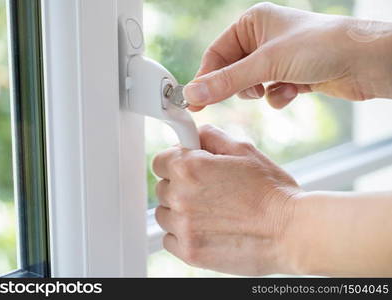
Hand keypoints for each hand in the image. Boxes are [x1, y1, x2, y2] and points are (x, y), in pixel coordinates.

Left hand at [152, 124, 301, 274]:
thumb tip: (194, 135)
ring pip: (164, 214)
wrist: (291, 232)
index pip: (160, 161)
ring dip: (180, 212)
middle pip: (161, 188)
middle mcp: (180, 196)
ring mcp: (183, 226)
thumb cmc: (272, 192)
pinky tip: (206, 230)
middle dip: (179, 186)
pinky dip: (183, 235)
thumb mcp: (244, 151)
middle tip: (207, 191)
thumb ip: (211, 137)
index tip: (185, 168)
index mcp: (189, 168)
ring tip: (210, 212)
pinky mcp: (190, 252)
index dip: (174, 162)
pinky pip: (170, 240)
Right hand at [183, 2, 391, 110]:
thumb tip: (194, 92)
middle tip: (233, 99)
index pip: (216, 54)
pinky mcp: (291, 75)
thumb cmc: (320, 46)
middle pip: (232, 71)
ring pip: (250, 85)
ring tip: (275, 86)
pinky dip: (279, 96)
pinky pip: (270, 92)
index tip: (193, 100)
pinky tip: (294, 91)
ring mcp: (278, 58)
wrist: (365, 62)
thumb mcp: (266, 64)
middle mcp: (263, 39)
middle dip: (238, 86)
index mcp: (253, 23)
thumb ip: (226, 81)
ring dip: (261, 91)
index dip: (205, 78)